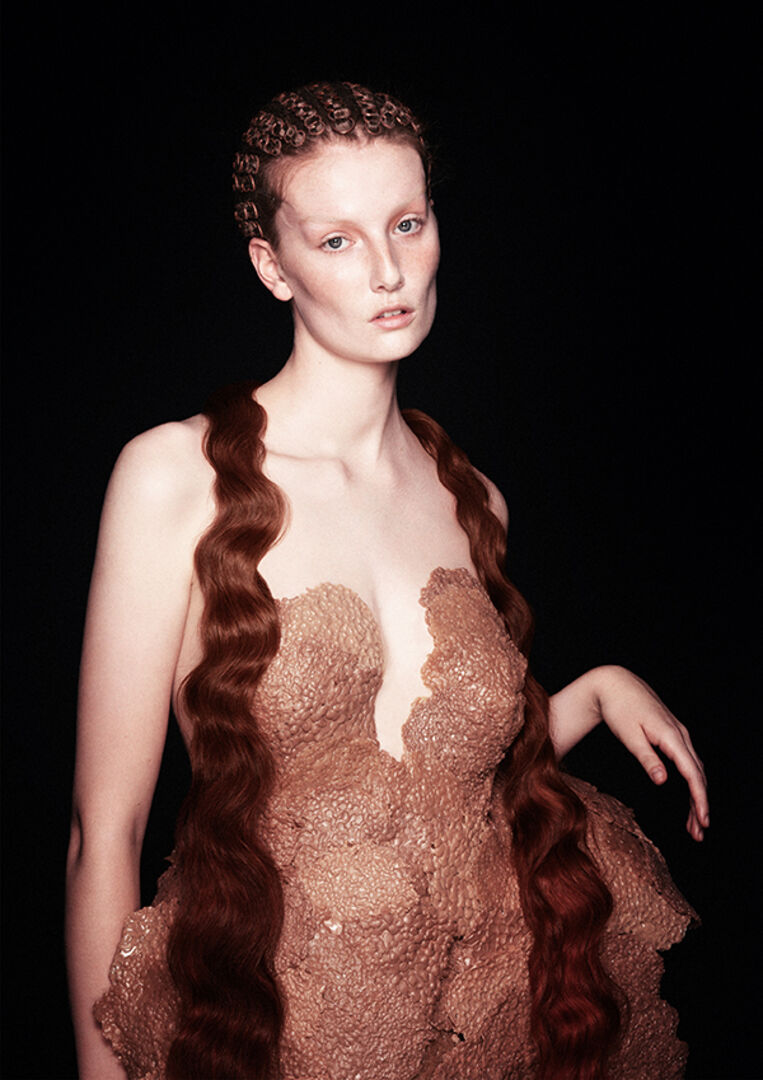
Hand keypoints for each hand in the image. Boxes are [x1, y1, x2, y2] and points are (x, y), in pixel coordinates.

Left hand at [592, 666, 708, 841]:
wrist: (614, 683)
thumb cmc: (618, 708)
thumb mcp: (629, 735)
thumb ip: (647, 758)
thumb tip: (663, 781)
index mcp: (671, 736)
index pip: (692, 773)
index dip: (699, 798)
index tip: (703, 820)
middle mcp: (680, 734)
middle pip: (698, 774)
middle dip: (699, 805)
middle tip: (698, 832)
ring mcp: (678, 733)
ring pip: (694, 769)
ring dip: (695, 796)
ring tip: (692, 823)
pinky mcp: (672, 734)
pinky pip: (687, 761)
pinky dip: (689, 781)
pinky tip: (687, 797)